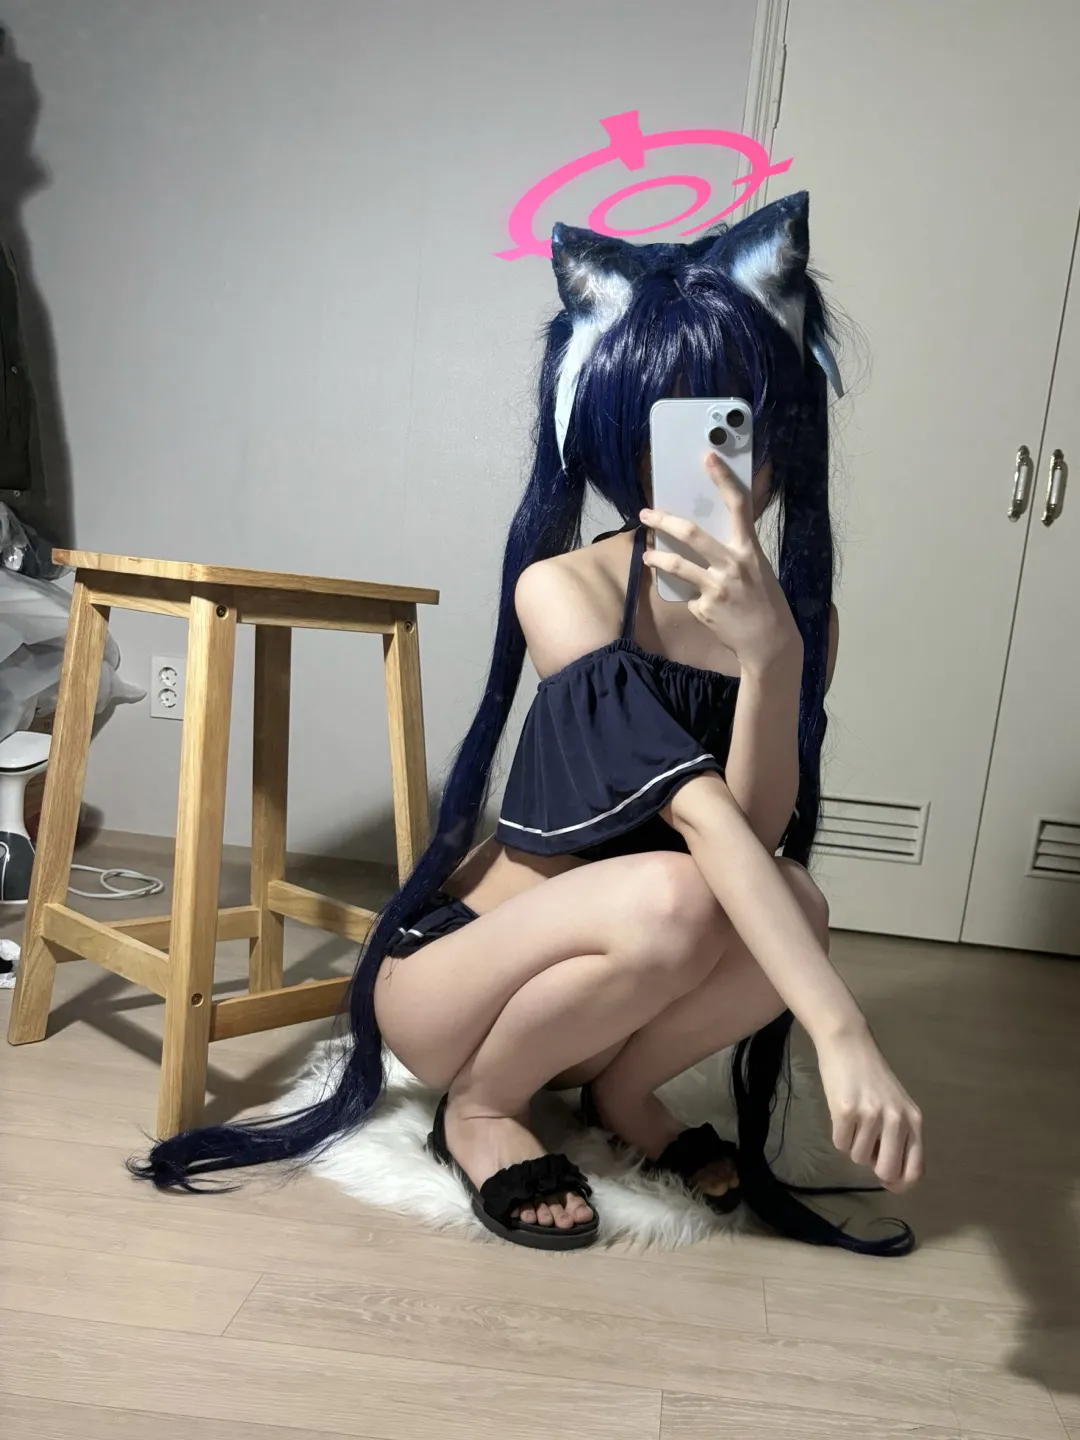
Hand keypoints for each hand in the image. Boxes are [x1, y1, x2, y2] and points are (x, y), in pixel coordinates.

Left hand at [640, 453, 800, 672]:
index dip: (723, 479)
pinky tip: (699, 604)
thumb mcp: (758, 569)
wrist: (768, 644)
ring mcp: (715, 588)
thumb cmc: (766, 602)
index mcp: (750, 550)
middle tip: (645, 514)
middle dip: (663, 521)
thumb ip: (735, 551)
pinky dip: (688, 595)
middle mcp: (732, 565)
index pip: (738, 505)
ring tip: (648, 555)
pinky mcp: (703, 608)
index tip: (708, 457)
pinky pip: (687, 595)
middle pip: (691, 533)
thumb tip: (705, 538)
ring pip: (676, 565)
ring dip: (657, 558)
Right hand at [816, 1027, 923, 1192]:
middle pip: (887, 1172)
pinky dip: (838, 1134)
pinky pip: (840, 1144)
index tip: (888, 1183)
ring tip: (855, 1118)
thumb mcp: (896, 1107)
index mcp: (914, 1121)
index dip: (900, 1184)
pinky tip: (842, 1113)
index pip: (915, 1171)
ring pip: (858, 1158)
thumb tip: (888, 1177)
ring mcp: (872, 1115)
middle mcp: (897, 1120)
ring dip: (853, 1144)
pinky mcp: (846, 1110)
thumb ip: (899, 1138)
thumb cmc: (872, 1078)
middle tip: (866, 1147)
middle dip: (873, 1168)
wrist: (849, 1044)